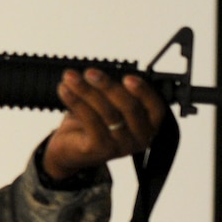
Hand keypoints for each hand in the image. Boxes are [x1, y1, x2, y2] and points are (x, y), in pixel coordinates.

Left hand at [42, 69, 166, 181]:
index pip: (156, 107)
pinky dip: (76, 102)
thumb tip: (103, 72)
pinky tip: (65, 90)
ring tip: (71, 77)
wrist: (70, 148)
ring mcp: (121, 146)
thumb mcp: (110, 105)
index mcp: (149, 124)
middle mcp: (140, 138)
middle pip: (129, 107)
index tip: (127, 77)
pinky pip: (90, 121)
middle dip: (108, 86)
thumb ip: (114, 91)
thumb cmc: (94, 122)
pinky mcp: (100, 149)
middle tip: (90, 72)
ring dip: (87, 91)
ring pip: (107, 113)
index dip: (143, 91)